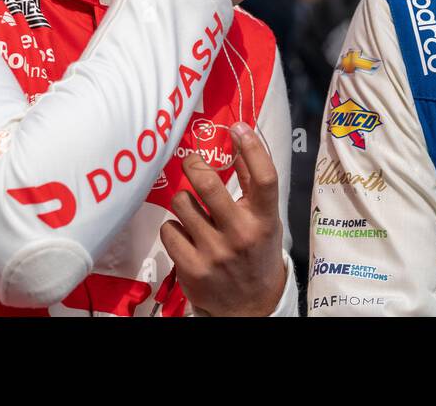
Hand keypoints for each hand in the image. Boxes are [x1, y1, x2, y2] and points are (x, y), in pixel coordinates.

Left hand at [159, 122, 288, 316]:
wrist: (250, 307)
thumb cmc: (256, 253)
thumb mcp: (265, 220)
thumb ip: (253, 183)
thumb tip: (241, 140)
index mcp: (264, 220)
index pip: (264, 177)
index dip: (251, 147)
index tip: (238, 127)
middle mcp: (241, 235)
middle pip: (208, 185)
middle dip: (194, 164)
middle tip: (192, 161)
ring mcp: (214, 253)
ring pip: (181, 203)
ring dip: (183, 200)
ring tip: (192, 209)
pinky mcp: (191, 269)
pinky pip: (169, 229)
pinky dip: (174, 228)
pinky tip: (186, 235)